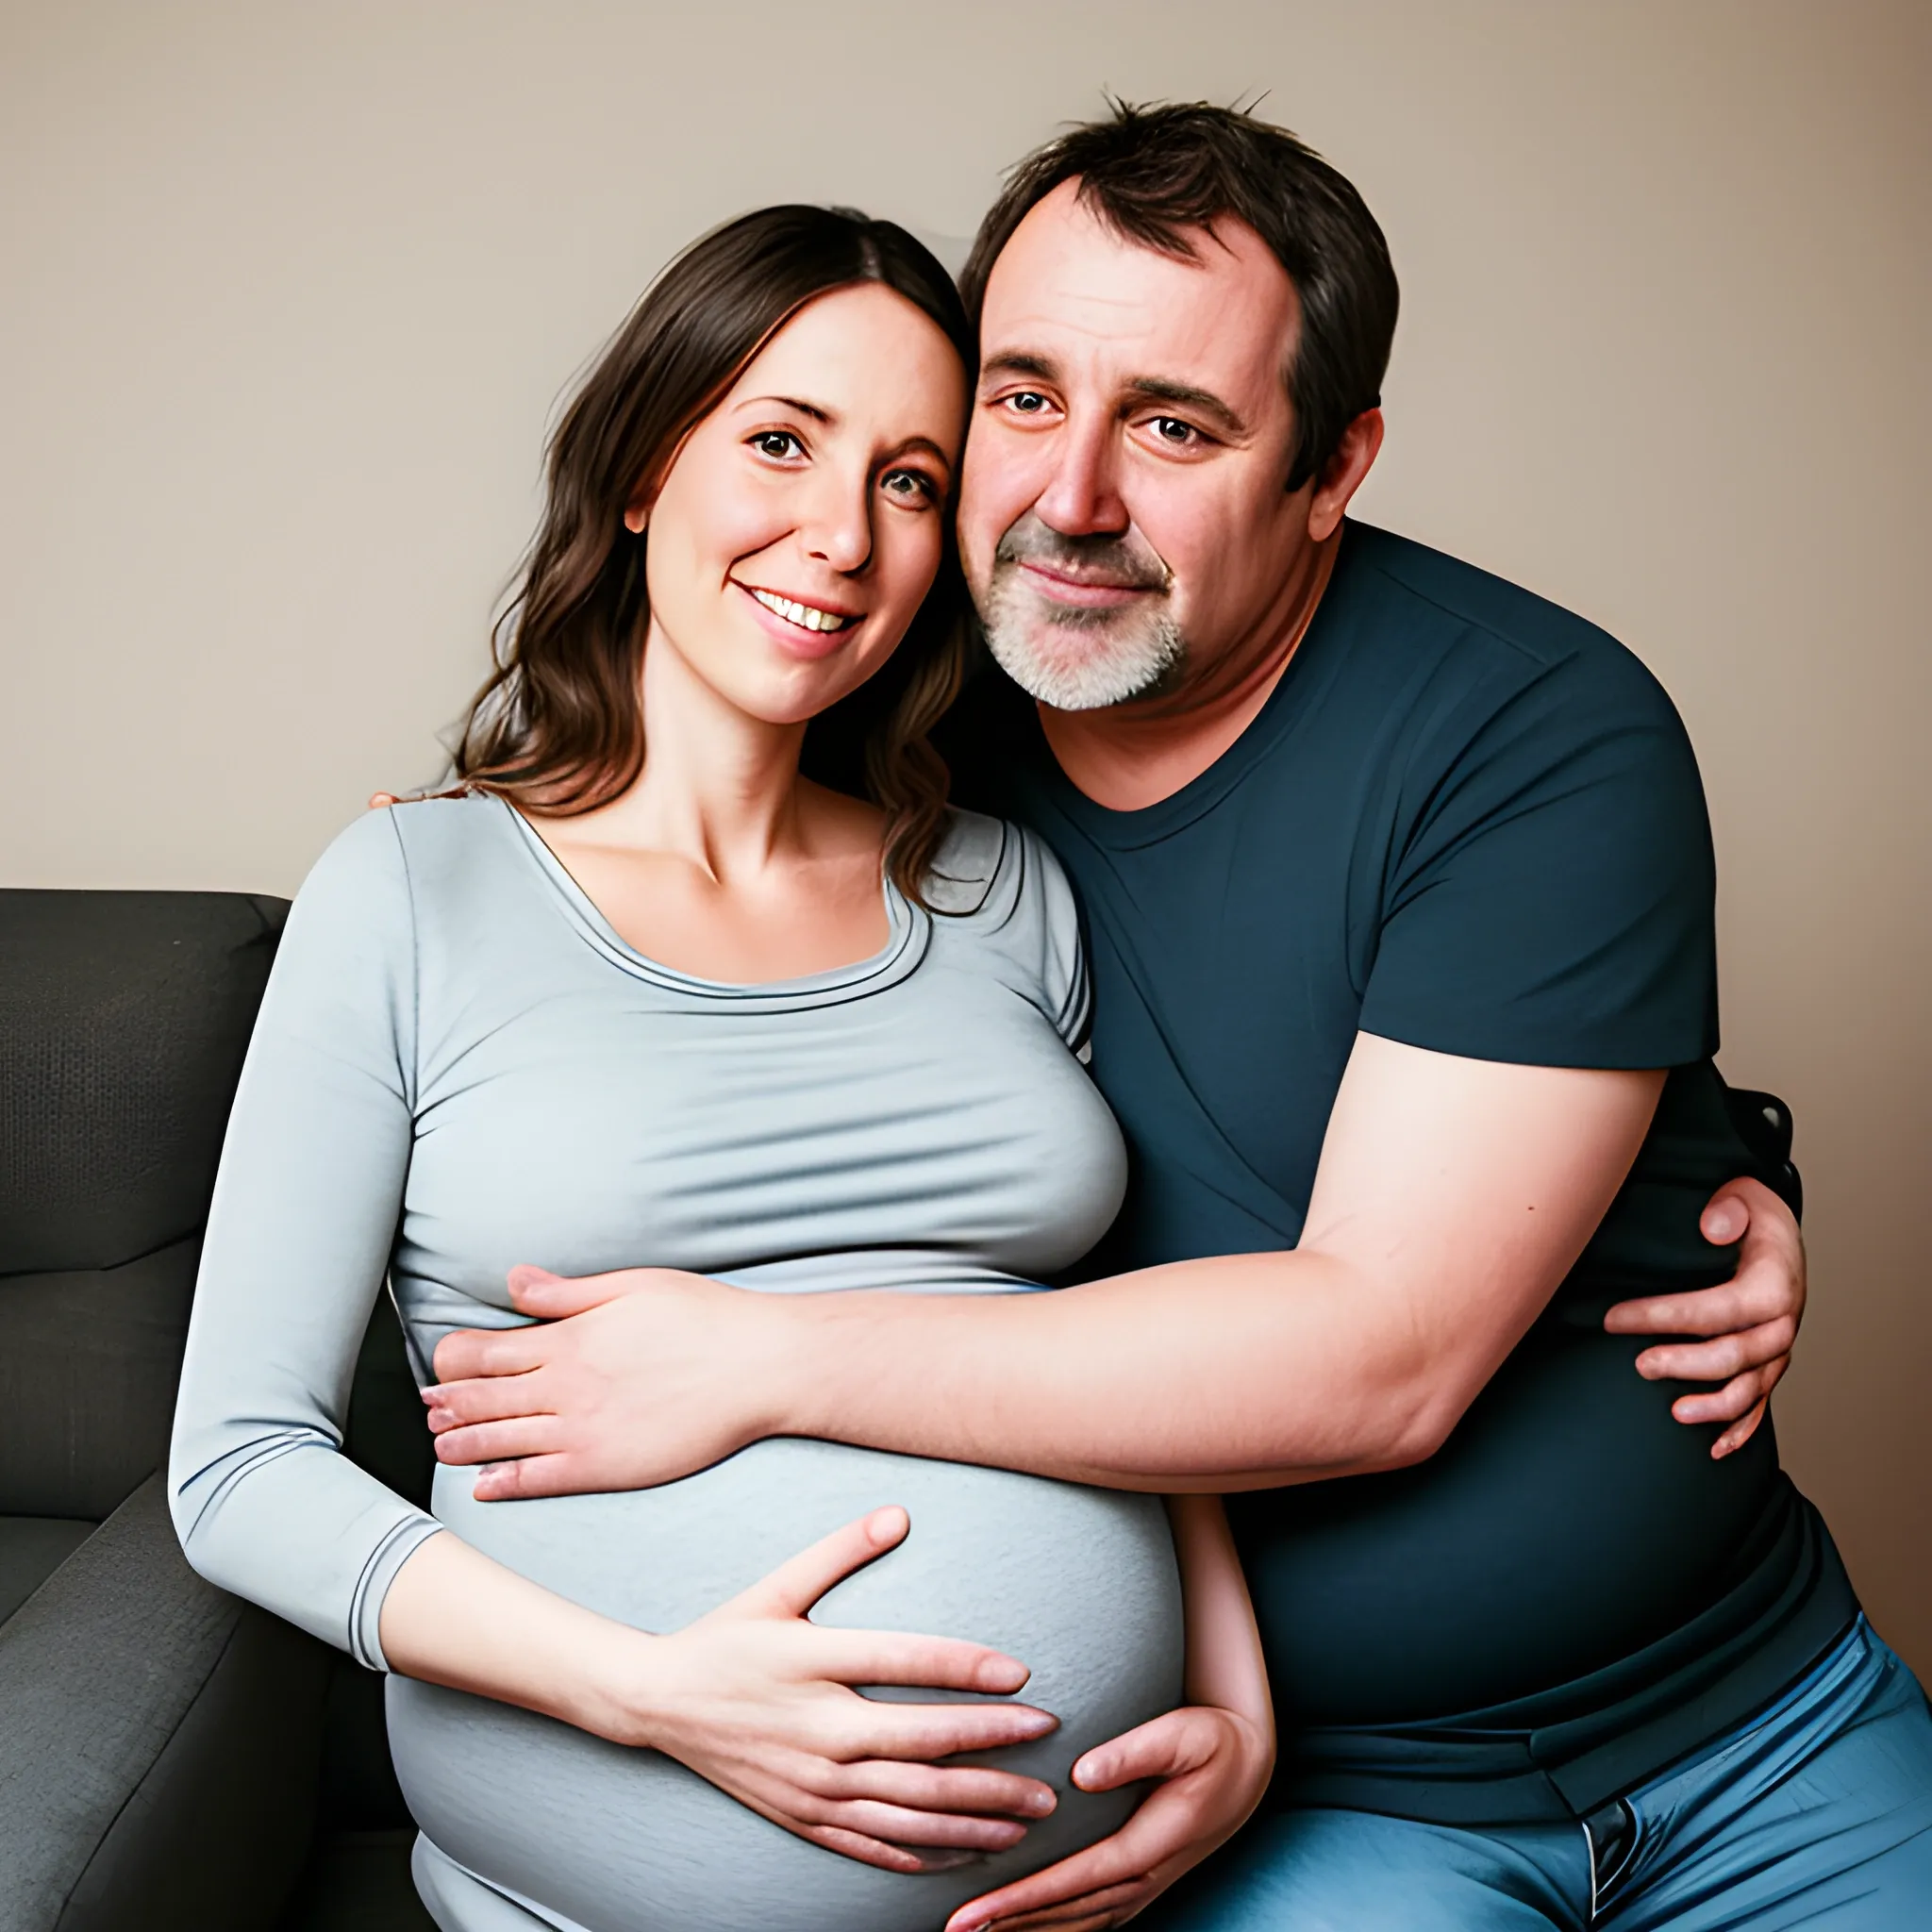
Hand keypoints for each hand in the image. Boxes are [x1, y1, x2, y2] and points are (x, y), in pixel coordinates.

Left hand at [425, 1264, 776, 1497]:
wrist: (758, 1367)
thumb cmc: (705, 1317)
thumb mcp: (634, 1285)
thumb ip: (567, 1292)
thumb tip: (514, 1281)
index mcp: (570, 1338)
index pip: (488, 1352)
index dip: (455, 1361)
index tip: (440, 1366)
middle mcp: (566, 1386)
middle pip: (485, 1399)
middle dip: (450, 1404)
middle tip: (429, 1410)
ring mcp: (582, 1430)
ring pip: (502, 1440)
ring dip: (464, 1443)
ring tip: (442, 1446)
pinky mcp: (605, 1467)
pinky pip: (539, 1479)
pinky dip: (505, 1482)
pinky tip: (484, 1486)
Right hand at [639, 1505, 1060, 1872]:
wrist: (656, 1703)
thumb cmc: (725, 1637)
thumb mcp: (775, 1586)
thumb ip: (838, 1551)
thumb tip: (899, 1511)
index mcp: (813, 1663)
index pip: (905, 1664)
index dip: (967, 1668)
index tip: (1024, 1675)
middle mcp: (817, 1731)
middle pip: (921, 1748)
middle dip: (994, 1756)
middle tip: (1052, 1755)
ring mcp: (810, 1784)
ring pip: (907, 1809)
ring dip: (975, 1816)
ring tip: (1029, 1816)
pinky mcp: (801, 1816)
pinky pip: (872, 1845)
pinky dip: (923, 1853)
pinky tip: (966, 1853)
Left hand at [943, 1705, 1271, 1931]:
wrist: (1249, 1766)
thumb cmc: (1213, 1743)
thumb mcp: (1183, 1735)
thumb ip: (1133, 1752)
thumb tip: (1081, 1774)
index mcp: (1151, 1844)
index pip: (1075, 1881)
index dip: (1025, 1898)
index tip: (978, 1910)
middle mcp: (1145, 1875)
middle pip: (1068, 1911)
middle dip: (1010, 1922)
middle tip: (955, 1928)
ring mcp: (1144, 1883)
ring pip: (1079, 1921)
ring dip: (1028, 1929)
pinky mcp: (1140, 1879)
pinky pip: (1092, 1914)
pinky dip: (1056, 1924)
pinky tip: (1024, 1925)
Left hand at [1603, 1175, 1802, 1458]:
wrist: (1779, 1234)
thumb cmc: (1751, 1215)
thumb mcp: (1744, 1195)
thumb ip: (1728, 1208)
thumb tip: (1713, 1225)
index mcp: (1772, 1286)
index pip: (1714, 1309)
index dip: (1662, 1316)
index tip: (1615, 1319)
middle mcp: (1780, 1324)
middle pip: (1732, 1356)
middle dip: (1682, 1364)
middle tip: (1639, 1364)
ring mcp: (1777, 1351)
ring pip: (1748, 1389)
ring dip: (1712, 1406)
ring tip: (1674, 1412)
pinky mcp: (1770, 1366)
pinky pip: (1761, 1405)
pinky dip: (1741, 1430)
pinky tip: (1716, 1449)